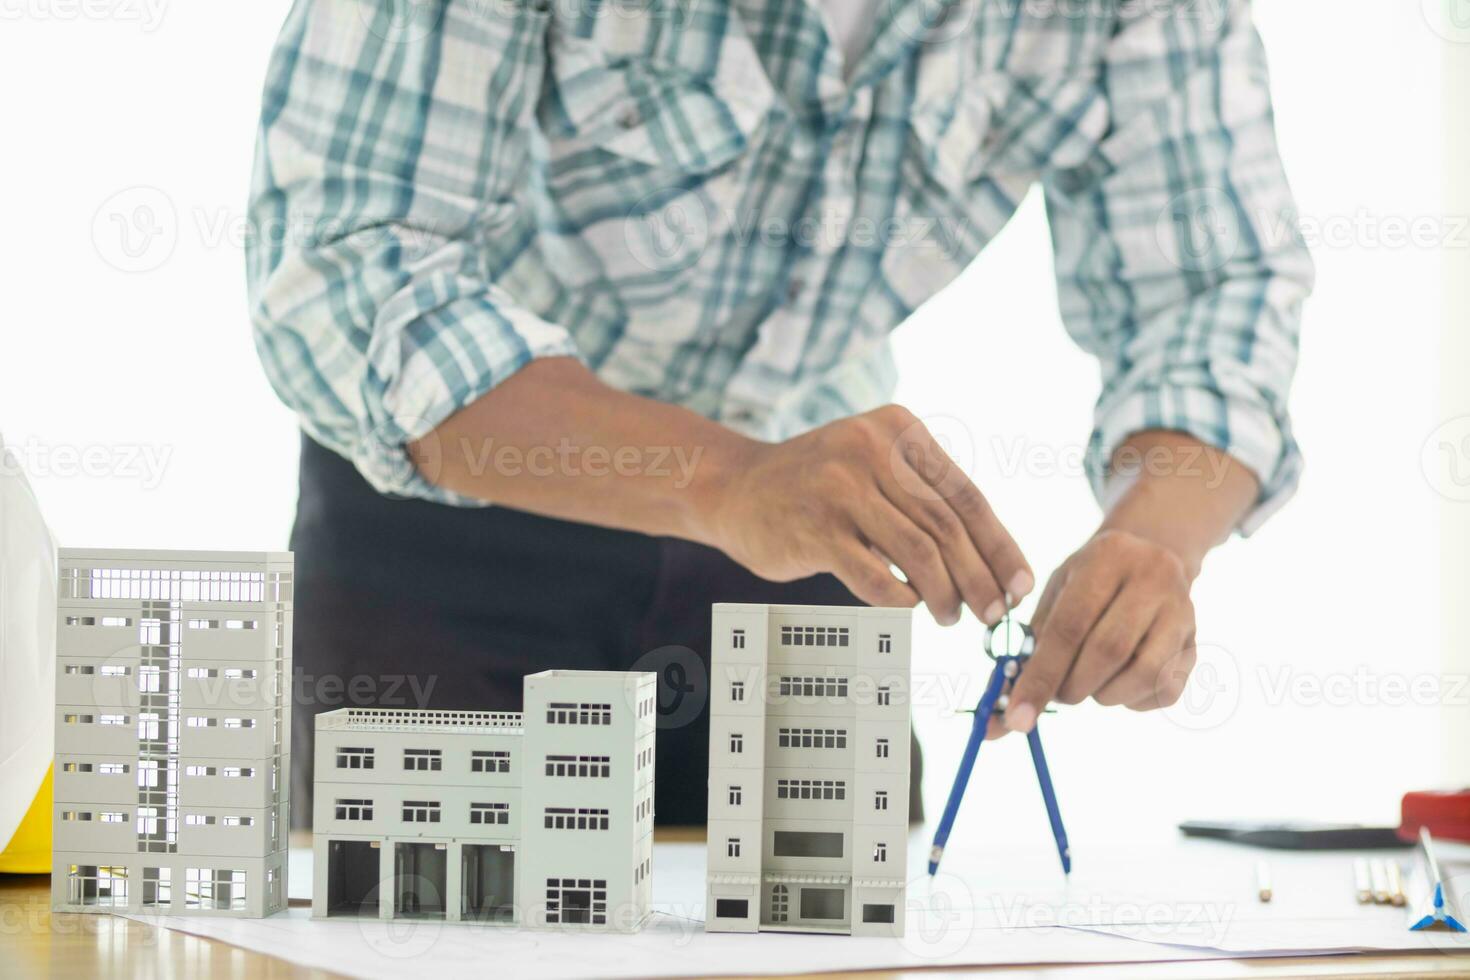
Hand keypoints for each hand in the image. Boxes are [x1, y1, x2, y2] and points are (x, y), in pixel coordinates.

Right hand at [704, 405, 1033, 625]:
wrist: (736, 487)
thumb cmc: (819, 488)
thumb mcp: (874, 467)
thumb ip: (924, 496)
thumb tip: (991, 562)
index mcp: (898, 429)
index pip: (966, 495)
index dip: (1000, 546)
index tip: (1020, 585)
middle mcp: (870, 449)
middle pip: (947, 526)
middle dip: (979, 577)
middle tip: (993, 613)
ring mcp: (839, 488)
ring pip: (918, 552)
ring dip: (944, 595)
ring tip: (953, 618)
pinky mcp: (813, 529)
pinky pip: (874, 577)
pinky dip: (899, 599)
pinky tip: (907, 606)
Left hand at [994, 529, 1196, 735]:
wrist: (1153, 554)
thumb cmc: (1090, 582)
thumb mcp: (1056, 592)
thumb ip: (1029, 645)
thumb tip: (998, 712)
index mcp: (1107, 558)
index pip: (1069, 626)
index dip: (1040, 676)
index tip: (1017, 717)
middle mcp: (1152, 579)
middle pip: (1108, 650)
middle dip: (1071, 687)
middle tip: (1055, 694)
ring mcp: (1182, 611)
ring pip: (1144, 674)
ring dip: (1104, 695)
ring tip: (1088, 683)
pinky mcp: (1196, 642)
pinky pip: (1166, 690)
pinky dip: (1133, 701)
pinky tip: (1117, 684)